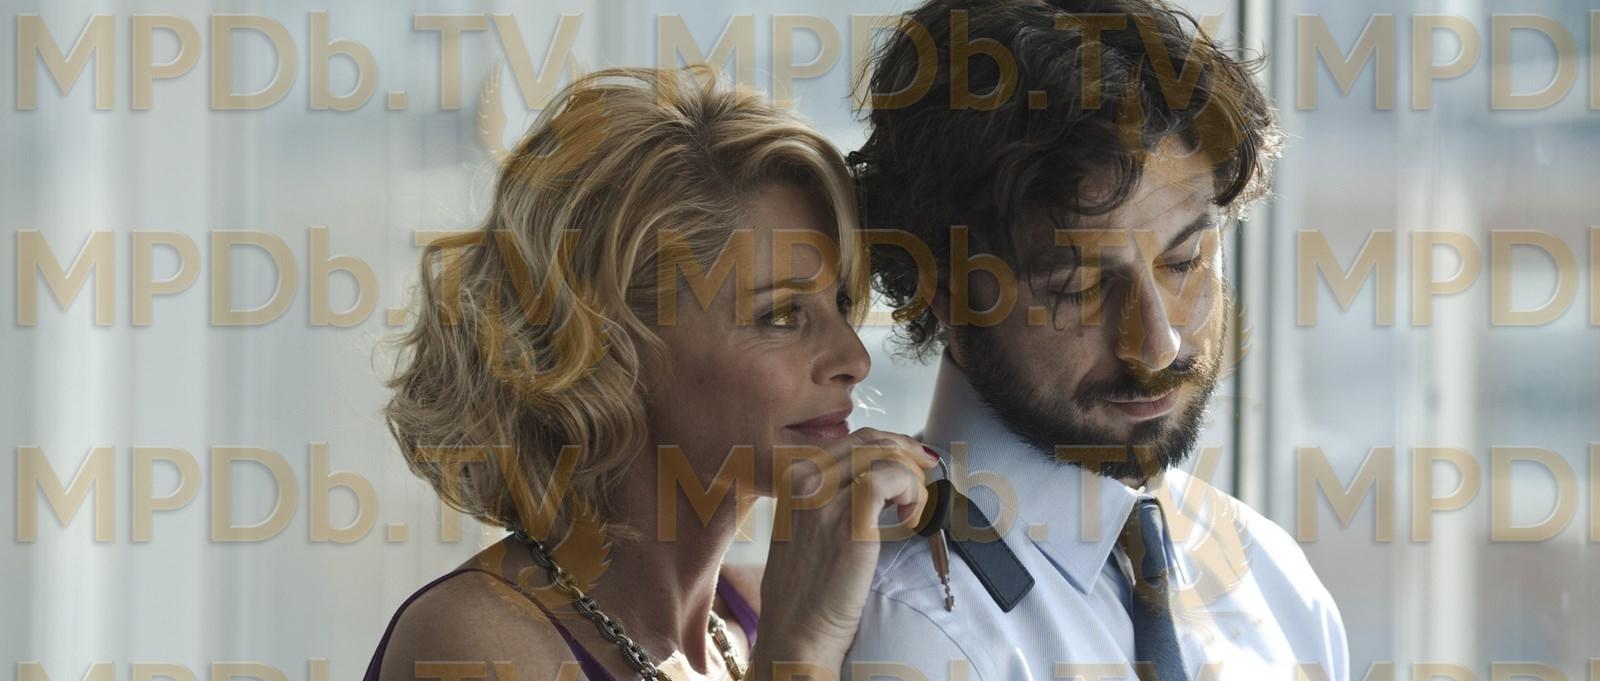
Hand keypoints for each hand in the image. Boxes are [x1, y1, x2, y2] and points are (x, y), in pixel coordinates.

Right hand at [750, 427, 938, 678]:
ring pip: (882, 457)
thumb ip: (825, 502)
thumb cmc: (802, 594)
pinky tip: (911, 520)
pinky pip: (890, 480)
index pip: (849, 441)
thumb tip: (870, 483)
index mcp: (792, 483)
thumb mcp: (801, 534)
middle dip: (906, 451)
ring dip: (911, 477)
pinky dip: (910, 492)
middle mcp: (806, 484)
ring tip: (916, 508)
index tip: (911, 460)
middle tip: (927, 471)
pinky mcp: (851, 524)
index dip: (888, 444)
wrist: (795, 635)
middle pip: (868, 441)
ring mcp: (825, 501)